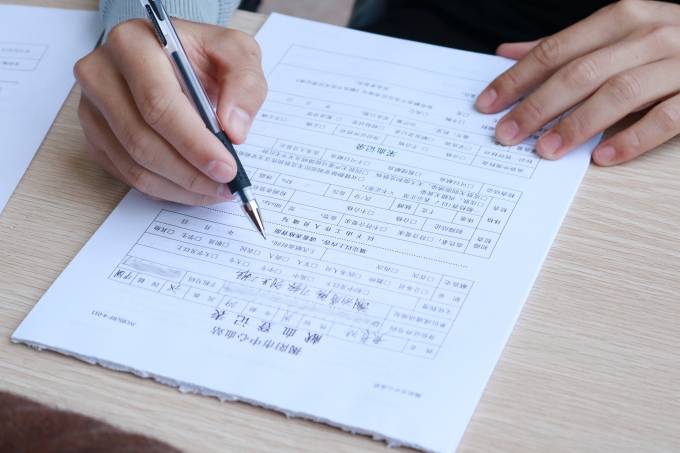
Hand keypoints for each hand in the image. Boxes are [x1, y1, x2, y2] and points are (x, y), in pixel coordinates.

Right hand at [75, 19, 266, 203]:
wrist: (174, 59)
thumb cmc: (202, 56)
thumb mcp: (236, 52)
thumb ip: (244, 83)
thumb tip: (233, 129)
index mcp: (133, 43)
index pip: (158, 104)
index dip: (194, 143)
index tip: (226, 168)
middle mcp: (101, 73)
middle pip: (141, 140)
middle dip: (190, 172)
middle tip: (225, 186)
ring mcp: (93, 107)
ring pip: (134, 164)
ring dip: (179, 187)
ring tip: (214, 190)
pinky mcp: (94, 135)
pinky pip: (127, 174)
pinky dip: (164, 189)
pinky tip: (192, 187)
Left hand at [475, 0, 679, 165]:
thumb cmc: (668, 44)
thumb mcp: (617, 33)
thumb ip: (565, 46)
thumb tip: (507, 53)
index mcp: (623, 18)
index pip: (555, 50)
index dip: (517, 79)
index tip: (486, 104)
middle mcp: (650, 35)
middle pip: (580, 72)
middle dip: (537, 106)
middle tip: (507, 134)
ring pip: (619, 93)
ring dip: (577, 125)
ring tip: (545, 150)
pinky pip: (666, 118)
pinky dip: (632, 139)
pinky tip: (603, 158)